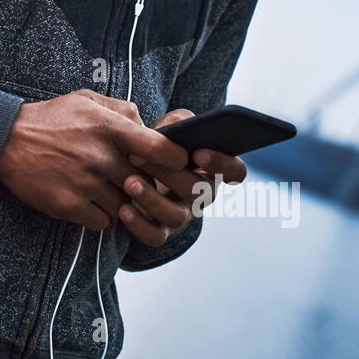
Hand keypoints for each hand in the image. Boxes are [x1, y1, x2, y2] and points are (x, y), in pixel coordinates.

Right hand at [0, 89, 188, 231]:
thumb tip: (149, 126)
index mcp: (107, 127)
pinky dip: (100, 215)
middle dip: (143, 183)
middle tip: (133, 178)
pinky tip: (88, 200)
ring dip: (121, 201)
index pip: (159, 148)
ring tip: (105, 188)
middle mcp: (99, 157)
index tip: (176, 162)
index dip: (174, 158)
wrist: (6, 140)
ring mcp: (84, 184)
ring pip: (125, 206)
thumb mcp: (87, 100)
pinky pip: (103, 222)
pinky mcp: (69, 206)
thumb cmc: (51, 119)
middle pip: (144, 183)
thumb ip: (122, 111)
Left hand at [119, 109, 248, 241]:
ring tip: (130, 182)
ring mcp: (182, 215)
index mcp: (212, 169)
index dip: (222, 164)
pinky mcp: (160, 232)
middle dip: (169, 174)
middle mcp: (202, 195)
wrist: (130, 168)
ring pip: (176, 216)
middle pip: (198, 191)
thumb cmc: (158, 144)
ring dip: (152, 199)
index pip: (235, 171)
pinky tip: (124, 209)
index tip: (198, 153)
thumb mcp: (169, 128)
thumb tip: (180, 125)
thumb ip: (178, 122)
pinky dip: (139, 225)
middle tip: (138, 157)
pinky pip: (155, 237)